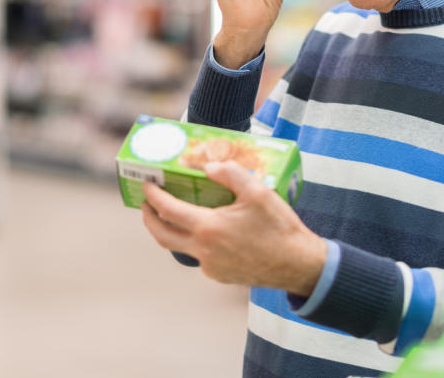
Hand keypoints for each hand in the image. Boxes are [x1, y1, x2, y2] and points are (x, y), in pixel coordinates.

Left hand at [141, 160, 325, 296]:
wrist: (297, 265)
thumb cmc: (279, 227)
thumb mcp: (258, 192)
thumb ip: (230, 174)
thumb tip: (208, 167)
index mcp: (208, 228)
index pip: (167, 210)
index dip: (153, 195)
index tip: (147, 183)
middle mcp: (203, 251)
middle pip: (162, 235)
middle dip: (149, 218)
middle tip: (146, 203)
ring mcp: (210, 266)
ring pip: (180, 248)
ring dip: (173, 230)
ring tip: (176, 215)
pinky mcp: (220, 276)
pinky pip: (200, 256)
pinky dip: (197, 242)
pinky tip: (210, 231)